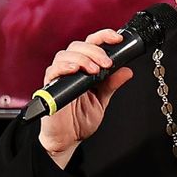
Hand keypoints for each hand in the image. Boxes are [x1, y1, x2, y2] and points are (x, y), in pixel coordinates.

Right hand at [37, 29, 132, 167]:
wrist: (67, 140)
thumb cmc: (79, 120)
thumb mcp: (102, 100)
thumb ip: (112, 84)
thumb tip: (127, 71)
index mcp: (83, 69)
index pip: (90, 44)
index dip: (103, 37)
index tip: (117, 38)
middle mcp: (70, 69)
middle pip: (78, 45)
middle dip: (95, 50)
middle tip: (107, 63)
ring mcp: (59, 77)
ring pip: (65, 54)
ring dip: (83, 58)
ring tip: (95, 70)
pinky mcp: (49, 87)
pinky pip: (53, 71)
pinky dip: (65, 67)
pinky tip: (76, 70)